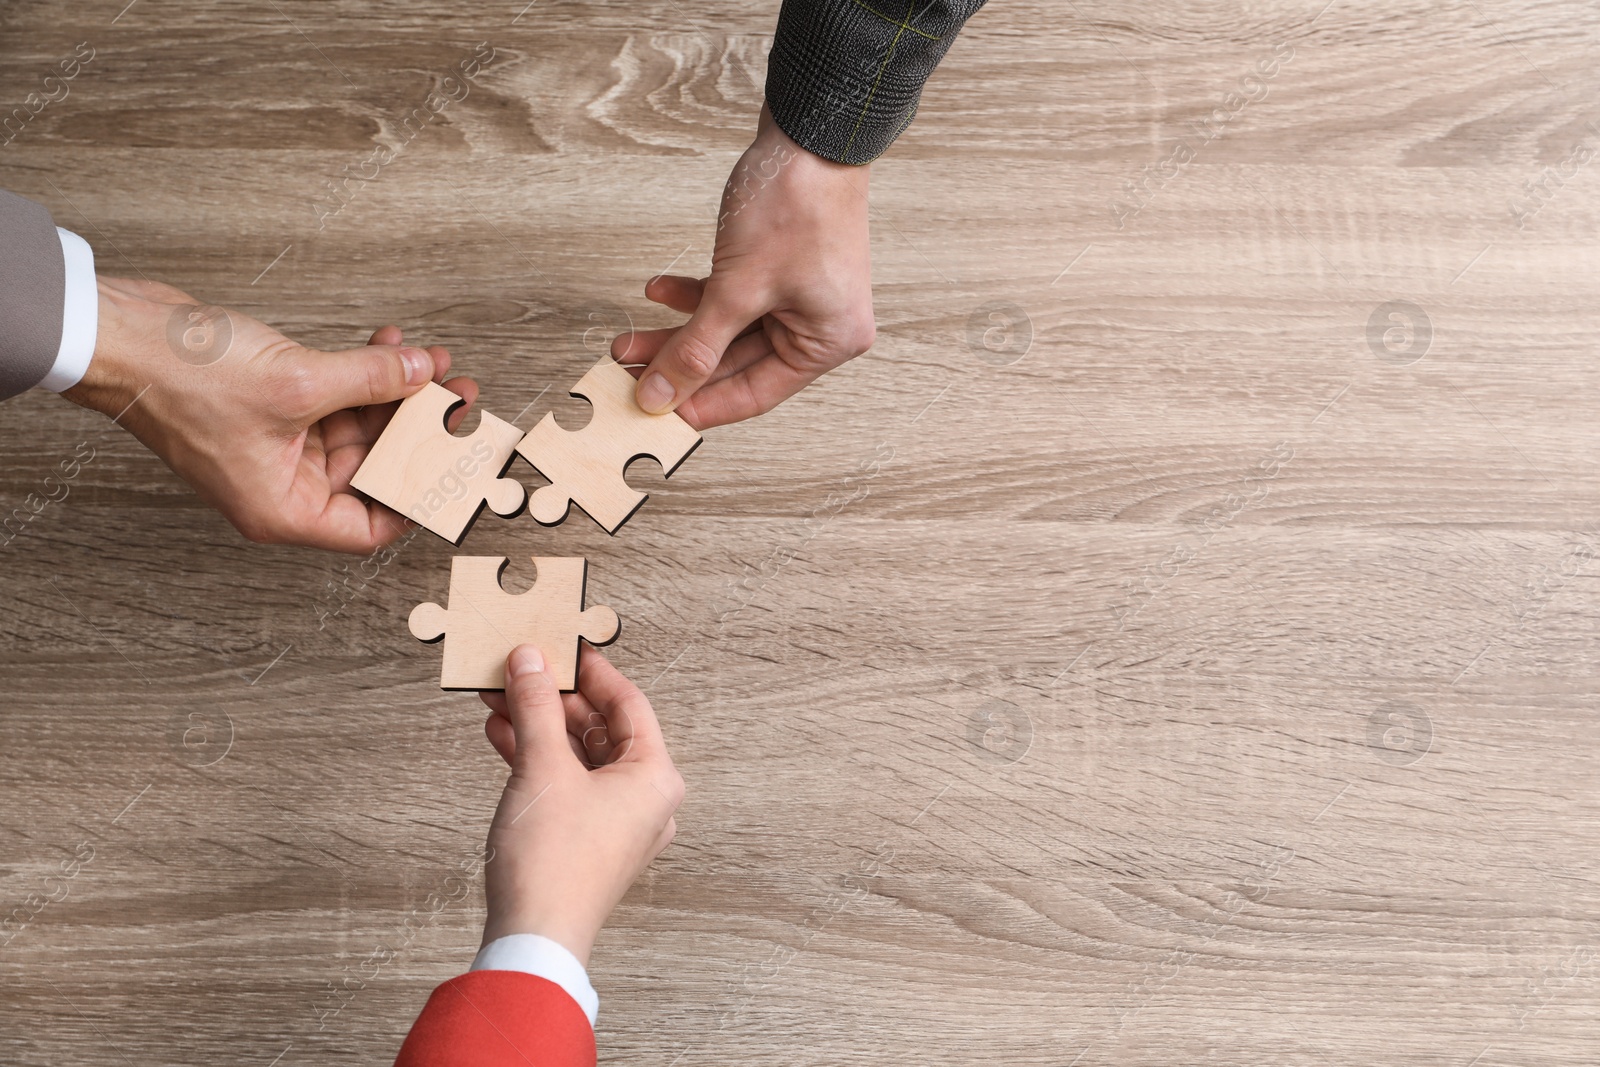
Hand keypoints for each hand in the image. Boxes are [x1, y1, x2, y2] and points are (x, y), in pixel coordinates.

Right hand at [64, 276, 478, 552]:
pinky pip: (336, 397)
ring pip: (359, 427)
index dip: (419, 497)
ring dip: (397, 392)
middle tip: (458, 396)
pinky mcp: (273, 405)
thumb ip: (371, 380)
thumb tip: (423, 374)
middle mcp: (281, 485)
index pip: (371, 527)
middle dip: (418, 429)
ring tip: (435, 362)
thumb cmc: (181, 379)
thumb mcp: (299, 382)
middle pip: (373, 469)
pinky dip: (365, 373)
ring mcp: (277, 444)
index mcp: (283, 509)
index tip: (456, 463)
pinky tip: (394, 346)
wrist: (120, 332)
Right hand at [478, 645, 683, 965]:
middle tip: (521, 668)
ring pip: (578, 755)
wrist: (533, 940)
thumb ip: (536, 707)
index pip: (628, 703)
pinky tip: (501, 734)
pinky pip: (565, 783)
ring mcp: (616, 822)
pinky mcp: (586, 839)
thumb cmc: (552, 864)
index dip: (592, 671)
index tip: (563, 646)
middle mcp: (644, 799)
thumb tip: (530, 661)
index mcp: (655, 777)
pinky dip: (536, 758)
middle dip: (554, 698)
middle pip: (600, 728)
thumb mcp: (542, 768)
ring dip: (538, 725)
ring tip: (499, 696)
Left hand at [614, 103, 874, 429]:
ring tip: (628, 339)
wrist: (808, 133)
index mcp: (828, 342)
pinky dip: (695, 297)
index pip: (754, 394)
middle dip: (678, 365)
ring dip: (677, 332)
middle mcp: (820, 326)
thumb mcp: (736, 288)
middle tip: (629, 374)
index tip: (655, 414)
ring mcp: (800, 298)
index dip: (700, 405)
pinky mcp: (780, 271)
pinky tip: (659, 290)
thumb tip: (661, 394)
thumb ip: (695, 347)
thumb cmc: (795, 204)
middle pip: (736, 364)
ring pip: (727, 332)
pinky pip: (731, 299)